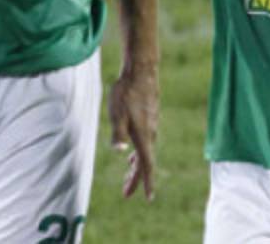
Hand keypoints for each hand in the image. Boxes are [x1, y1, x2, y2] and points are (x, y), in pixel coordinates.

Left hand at [107, 66, 158, 200]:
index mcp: (143, 136)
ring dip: (136, 166)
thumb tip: (119, 151)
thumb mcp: (117, 114)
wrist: (142, 71)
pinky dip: (138, 153)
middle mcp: (150, 134)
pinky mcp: (149, 119)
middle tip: (126, 193)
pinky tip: (131, 152)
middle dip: (136, 179)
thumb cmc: (127, 93)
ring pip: (145, 152)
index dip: (147, 183)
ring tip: (127, 176)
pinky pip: (145, 142)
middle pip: (145, 162)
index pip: (147, 166)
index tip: (148, 198)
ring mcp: (151, 126)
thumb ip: (118, 133)